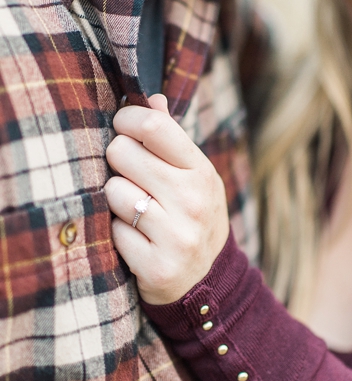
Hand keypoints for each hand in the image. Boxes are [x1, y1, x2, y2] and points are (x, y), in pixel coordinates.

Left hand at [104, 94, 230, 304]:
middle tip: (131, 176)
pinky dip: (118, 235)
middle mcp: (194, 202)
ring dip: (116, 201)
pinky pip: (113, 232)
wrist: (208, 282)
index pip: (152, 127)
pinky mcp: (156, 265)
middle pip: (122, 153)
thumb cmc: (192, 217)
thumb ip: (171, 138)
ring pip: (113, 192)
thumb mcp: (194, 177)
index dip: (126, 121)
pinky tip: (137, 240)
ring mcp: (177, 235)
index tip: (123, 129)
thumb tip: (151, 98)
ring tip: (136, 212)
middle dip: (118, 162)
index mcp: (202, 173)